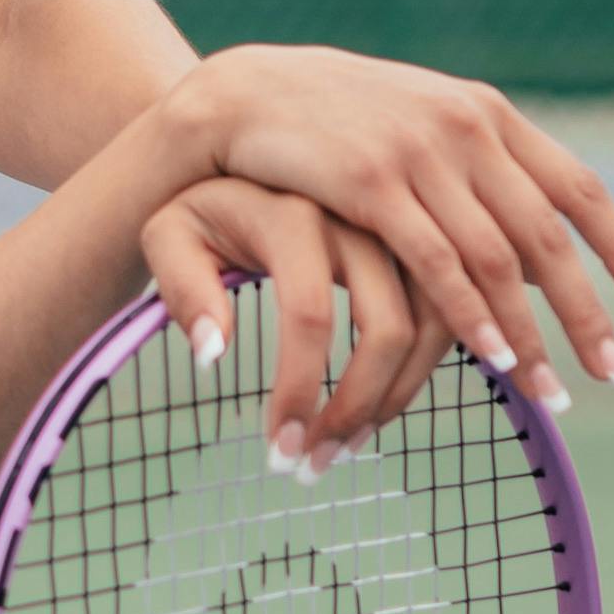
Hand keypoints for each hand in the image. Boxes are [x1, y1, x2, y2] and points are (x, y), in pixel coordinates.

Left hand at [138, 182, 444, 457]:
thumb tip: (212, 355)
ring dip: (396, 401)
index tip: (279, 449)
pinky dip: (419, 372)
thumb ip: (182, 289)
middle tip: (314, 466)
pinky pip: (445, 315)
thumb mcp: (169, 234)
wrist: (249, 146)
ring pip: (431, 326)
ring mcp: (402, 230)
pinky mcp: (425, 245)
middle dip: (357, 409)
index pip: (309, 313)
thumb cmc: (204, 207)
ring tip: (344, 451)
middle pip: (388, 326)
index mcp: (294, 211)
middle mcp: (361, 216)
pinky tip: (376, 411)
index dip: (299, 389)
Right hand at [177, 47, 613, 405]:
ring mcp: (421, 152)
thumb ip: (474, 169)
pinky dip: (472, 315)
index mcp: (487, 115)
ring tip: (554, 393)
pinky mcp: (371, 181)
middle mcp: (467, 127)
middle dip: (590, 314)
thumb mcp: (418, 128)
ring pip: (500, 258)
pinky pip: (438, 261)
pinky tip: (494, 358)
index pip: (576, 188)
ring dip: (532, 333)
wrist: (244, 91)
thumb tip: (535, 233)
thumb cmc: (333, 122)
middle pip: (549, 236)